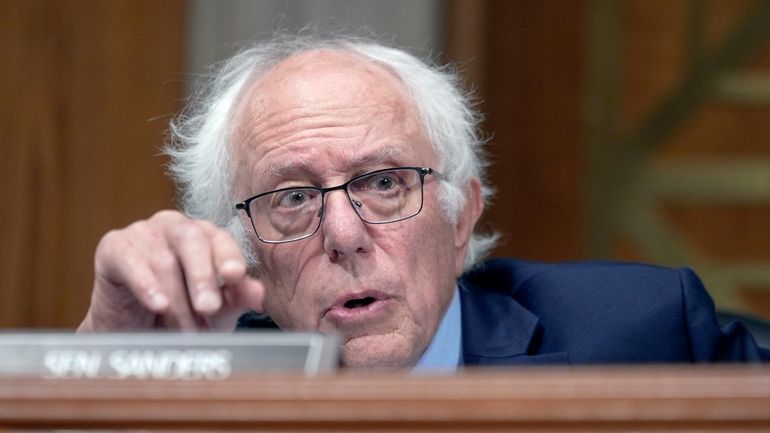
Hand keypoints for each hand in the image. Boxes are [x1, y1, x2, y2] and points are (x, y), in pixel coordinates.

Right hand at [78, 210, 263, 331]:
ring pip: (162, 259)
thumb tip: (258, 293)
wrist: (134, 336)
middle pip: (192, 238)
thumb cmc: (180, 317)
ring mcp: (142, 232)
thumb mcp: (215, 314)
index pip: (220, 238)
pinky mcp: (113, 247)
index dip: (229, 255)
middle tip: (208, 308)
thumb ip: (236, 299)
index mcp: (204, 236)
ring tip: (183, 329)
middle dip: (202, 276)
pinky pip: (128, 259)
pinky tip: (158, 304)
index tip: (235, 276)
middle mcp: (174, 227)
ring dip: (175, 299)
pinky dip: (144, 284)